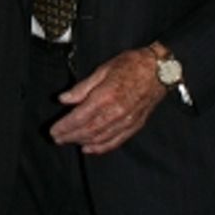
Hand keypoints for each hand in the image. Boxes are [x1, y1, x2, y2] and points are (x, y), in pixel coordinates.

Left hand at [49, 47, 165, 153]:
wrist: (160, 70)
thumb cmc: (132, 65)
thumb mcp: (103, 69)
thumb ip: (82, 87)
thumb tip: (64, 99)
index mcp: (106, 96)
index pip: (79, 117)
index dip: (64, 126)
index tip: (54, 130)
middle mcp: (116, 112)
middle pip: (87, 130)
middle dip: (70, 136)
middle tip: (57, 138)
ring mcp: (127, 121)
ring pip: (100, 138)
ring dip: (82, 142)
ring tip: (69, 141)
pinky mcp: (135, 125)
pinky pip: (116, 141)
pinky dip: (101, 147)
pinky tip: (90, 149)